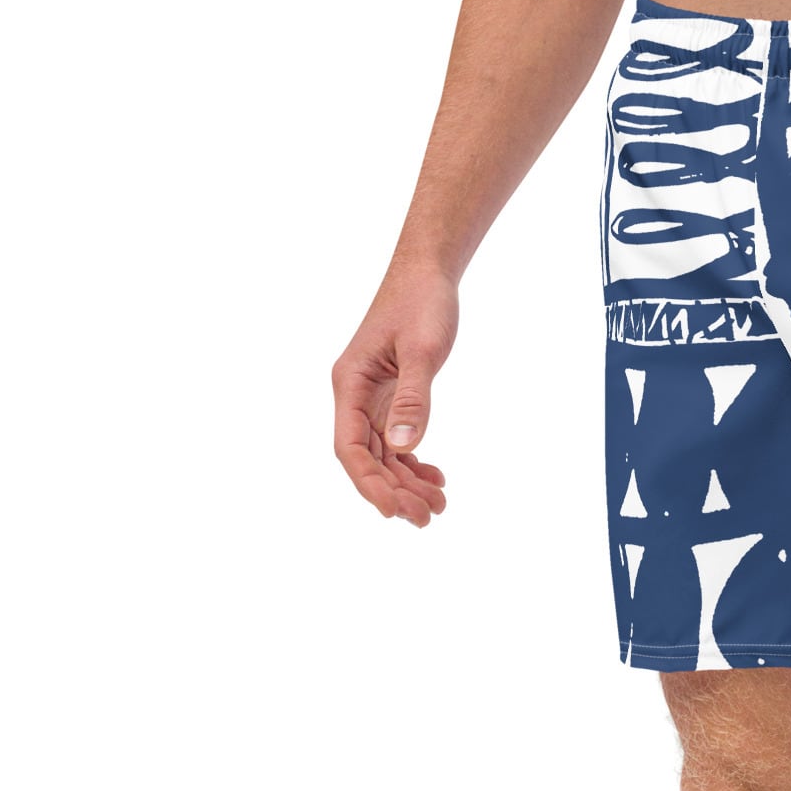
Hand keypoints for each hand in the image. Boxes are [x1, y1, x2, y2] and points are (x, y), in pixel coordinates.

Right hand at [332, 266, 457, 525]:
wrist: (427, 273)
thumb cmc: (422, 303)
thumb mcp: (423, 351)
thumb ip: (413, 398)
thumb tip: (405, 446)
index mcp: (350, 383)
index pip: (350, 448)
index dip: (368, 484)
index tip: (393, 512)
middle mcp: (354, 395)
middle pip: (366, 459)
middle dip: (393, 492)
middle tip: (429, 517)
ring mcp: (370, 398)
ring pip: (382, 455)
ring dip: (406, 483)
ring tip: (440, 504)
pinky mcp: (389, 397)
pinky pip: (394, 441)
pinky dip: (412, 463)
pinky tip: (437, 477)